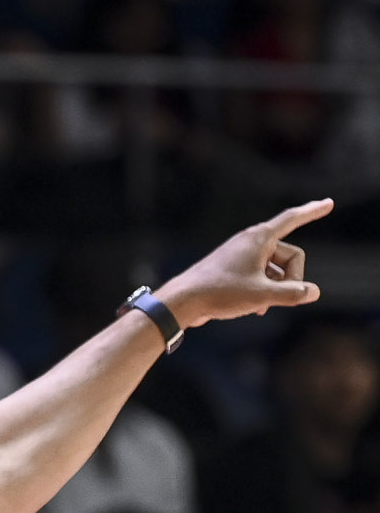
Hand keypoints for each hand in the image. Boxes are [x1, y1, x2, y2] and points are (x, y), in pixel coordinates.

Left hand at [159, 200, 330, 328]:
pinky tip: (256, 309)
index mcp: (259, 238)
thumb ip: (293, 293)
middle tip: (277, 298)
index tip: (328, 203)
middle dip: (291, 279)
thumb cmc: (220, 293)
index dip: (312, 212)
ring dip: (275, 289)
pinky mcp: (232, 270)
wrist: (182, 301)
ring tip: (259, 306)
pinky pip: (260, 277)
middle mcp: (250, 242)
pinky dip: (263, 291)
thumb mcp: (263, 295)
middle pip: (290, 257)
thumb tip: (312, 292)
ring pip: (275, 271)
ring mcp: (240, 256)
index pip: (292, 220)